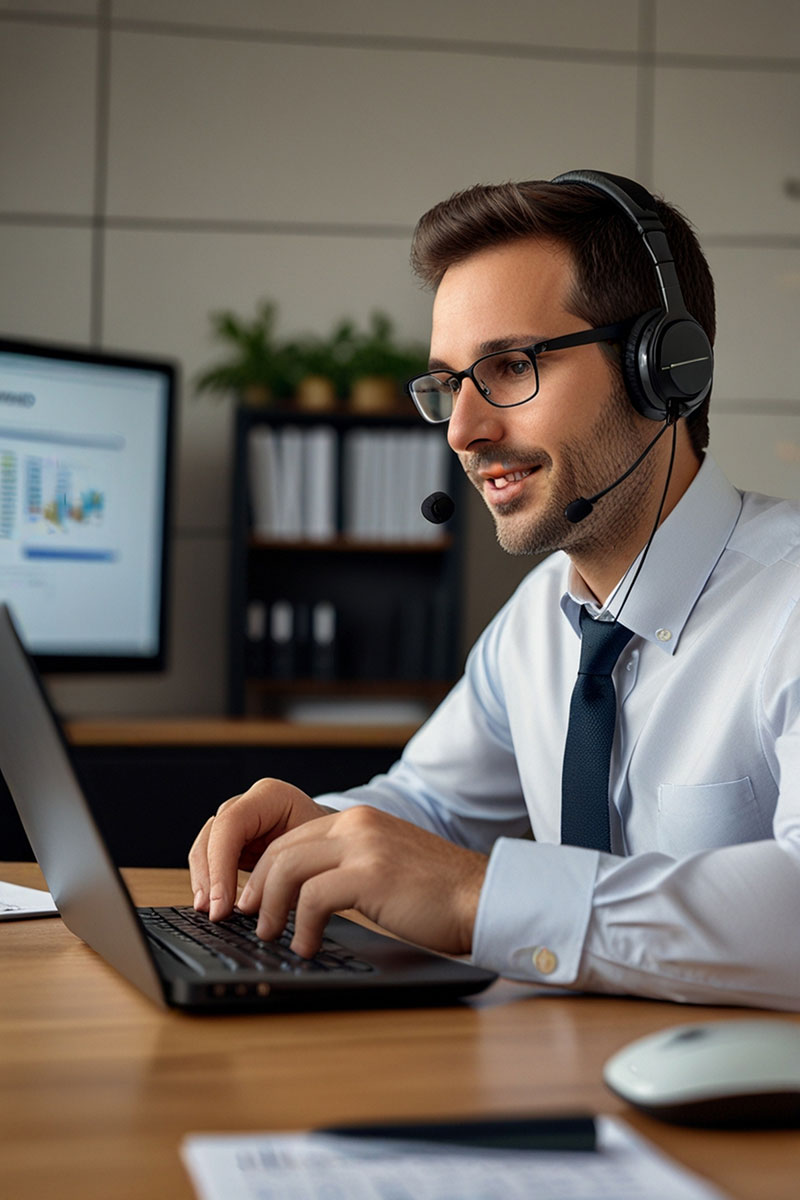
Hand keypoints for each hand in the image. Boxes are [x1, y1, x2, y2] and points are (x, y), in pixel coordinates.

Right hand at [188, 777, 329, 921]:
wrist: (336, 844)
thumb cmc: (328, 850)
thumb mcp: (313, 858)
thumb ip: (285, 877)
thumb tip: (252, 908)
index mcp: (271, 796)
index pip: (231, 825)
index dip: (221, 865)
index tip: (223, 904)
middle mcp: (249, 803)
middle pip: (213, 834)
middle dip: (209, 876)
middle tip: (214, 912)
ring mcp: (239, 819)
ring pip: (205, 847)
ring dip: (204, 881)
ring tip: (210, 912)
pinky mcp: (234, 840)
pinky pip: (211, 859)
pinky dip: (210, 883)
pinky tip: (214, 906)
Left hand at [235, 804, 487, 958]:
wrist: (481, 897)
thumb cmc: (437, 895)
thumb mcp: (385, 867)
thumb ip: (349, 868)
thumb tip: (304, 897)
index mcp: (358, 821)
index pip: (291, 838)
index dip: (263, 872)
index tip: (252, 901)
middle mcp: (357, 824)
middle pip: (282, 850)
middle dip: (256, 888)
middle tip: (249, 920)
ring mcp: (364, 846)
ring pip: (288, 869)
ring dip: (270, 907)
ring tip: (271, 935)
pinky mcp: (371, 875)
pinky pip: (313, 897)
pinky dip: (301, 926)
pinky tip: (307, 946)